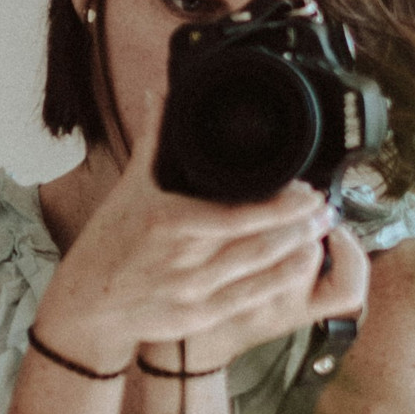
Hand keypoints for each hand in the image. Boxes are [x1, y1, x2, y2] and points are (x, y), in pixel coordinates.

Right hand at [32, 90, 369, 374]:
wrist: (87, 303)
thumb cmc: (109, 242)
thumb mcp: (129, 189)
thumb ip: (153, 141)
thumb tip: (161, 96)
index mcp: (167, 223)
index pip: (237, 214)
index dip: (280, 205)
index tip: (307, 190)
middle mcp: (183, 260)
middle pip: (258, 242)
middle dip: (301, 224)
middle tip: (327, 206)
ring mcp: (192, 292)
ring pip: (261, 272)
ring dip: (299, 250)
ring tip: (322, 229)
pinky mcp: (199, 317)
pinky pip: (251, 298)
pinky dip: (280, 280)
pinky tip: (299, 264)